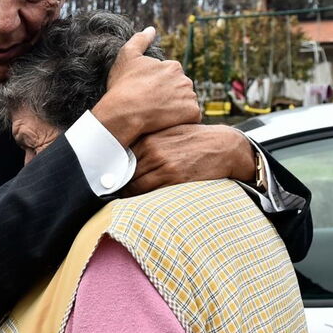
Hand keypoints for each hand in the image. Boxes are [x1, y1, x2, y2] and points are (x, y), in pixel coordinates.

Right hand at [91, 27, 200, 146]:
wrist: (124, 112)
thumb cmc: (123, 85)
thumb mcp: (126, 57)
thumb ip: (140, 40)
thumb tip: (151, 29)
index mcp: (173, 66)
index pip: (171, 77)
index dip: (157, 86)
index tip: (146, 93)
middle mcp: (185, 79)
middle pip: (180, 90)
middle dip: (169, 97)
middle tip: (151, 106)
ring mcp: (190, 97)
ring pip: (186, 103)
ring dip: (176, 109)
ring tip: (157, 116)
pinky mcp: (192, 113)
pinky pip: (191, 118)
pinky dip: (181, 121)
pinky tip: (166, 123)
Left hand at [125, 124, 254, 195]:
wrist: (224, 146)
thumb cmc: (193, 139)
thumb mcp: (167, 133)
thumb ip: (146, 143)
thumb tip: (121, 158)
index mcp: (149, 139)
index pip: (120, 159)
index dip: (114, 171)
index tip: (109, 179)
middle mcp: (154, 152)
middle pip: (126, 175)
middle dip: (121, 184)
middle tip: (116, 192)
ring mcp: (165, 167)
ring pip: (136, 186)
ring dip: (130, 194)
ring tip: (128, 197)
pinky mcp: (176, 180)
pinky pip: (152, 194)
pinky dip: (145, 198)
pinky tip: (143, 199)